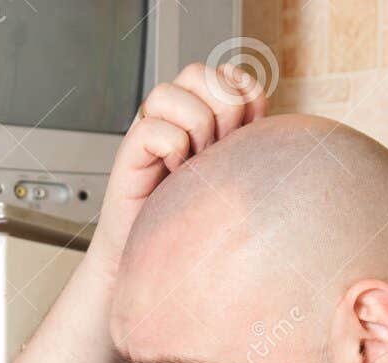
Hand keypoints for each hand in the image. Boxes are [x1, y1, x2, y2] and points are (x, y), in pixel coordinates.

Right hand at [88, 61, 268, 276]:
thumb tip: (258, 100)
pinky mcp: (130, 153)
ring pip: (168, 93)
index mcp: (204, 115)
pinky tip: (174, 173)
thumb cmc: (198, 223)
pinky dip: (171, 148)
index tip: (248, 131)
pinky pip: (151, 128)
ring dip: (193, 127)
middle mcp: (175, 117)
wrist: (161, 265)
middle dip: (219, 109)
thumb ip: (247, 135)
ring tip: (194, 164)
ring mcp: (151, 132)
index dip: (243, 94)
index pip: (225, 74)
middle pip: (196, 73)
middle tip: (219, 150)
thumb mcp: (236, 173)